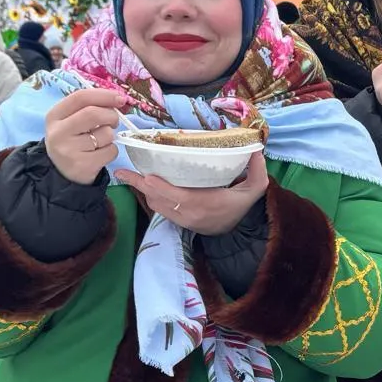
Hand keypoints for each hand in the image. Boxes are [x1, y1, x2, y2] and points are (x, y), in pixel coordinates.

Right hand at [44, 87, 127, 184]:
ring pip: (106, 134)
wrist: (62, 172)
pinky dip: (112, 150)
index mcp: (54, 116)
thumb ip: (89, 107)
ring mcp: (69, 151)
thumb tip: (118, 99)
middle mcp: (58, 133)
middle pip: (93, 114)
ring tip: (101, 141)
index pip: (80, 97)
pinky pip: (111, 151)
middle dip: (111, 115)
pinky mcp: (82, 166)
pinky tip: (101, 154)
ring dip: (111, 136)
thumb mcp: (71, 121)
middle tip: (114, 121)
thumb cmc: (72, 140)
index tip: (119, 97)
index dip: (103, 95)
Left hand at [116, 156, 268, 236]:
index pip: (178, 197)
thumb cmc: (241, 206)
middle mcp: (190, 214)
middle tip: (124, 171)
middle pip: (159, 200)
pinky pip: (159, 209)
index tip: (147, 176)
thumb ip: (257, 171)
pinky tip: (142, 184)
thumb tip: (256, 150)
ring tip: (130, 174)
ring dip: (143, 190)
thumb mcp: (254, 189)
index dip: (160, 187)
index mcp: (205, 204)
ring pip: (156, 204)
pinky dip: (150, 196)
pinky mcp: (177, 222)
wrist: (236, 231)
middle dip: (140, 185)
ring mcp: (182, 220)